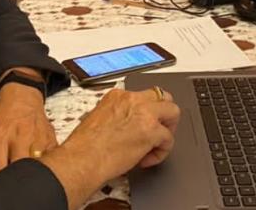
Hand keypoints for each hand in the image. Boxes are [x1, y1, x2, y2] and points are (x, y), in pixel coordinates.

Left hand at [0, 81, 54, 186]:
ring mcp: (38, 138)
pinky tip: (38, 165)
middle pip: (20, 168)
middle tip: (11, 181)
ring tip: (25, 172)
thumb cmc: (4, 117)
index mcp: (0, 135)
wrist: (23, 98)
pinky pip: (51, 161)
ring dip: (31, 172)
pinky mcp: (52, 140)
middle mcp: (21, 136)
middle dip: (15, 178)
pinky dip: (45, 167)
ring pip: (38, 166)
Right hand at [39, 88, 179, 208]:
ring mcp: (144, 113)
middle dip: (164, 114)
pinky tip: (147, 160)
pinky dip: (161, 152)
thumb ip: (116, 115)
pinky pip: (168, 139)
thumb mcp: (98, 118)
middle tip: (158, 131)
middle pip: (162, 97)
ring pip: (173, 111)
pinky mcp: (152, 131)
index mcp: (117, 96)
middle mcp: (133, 100)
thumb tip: (125, 126)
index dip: (144, 113)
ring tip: (157, 144)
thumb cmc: (85, 146)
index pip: (142, 97)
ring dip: (168, 129)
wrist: (83, 159)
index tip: (140, 126)